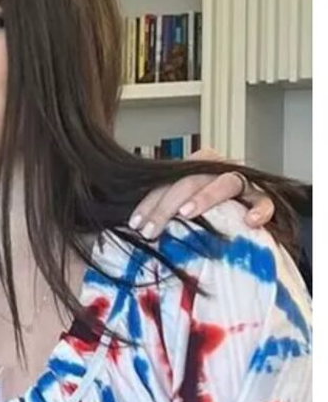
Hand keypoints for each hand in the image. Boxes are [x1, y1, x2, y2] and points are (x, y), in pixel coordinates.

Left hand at [127, 146, 275, 238]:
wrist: (252, 214)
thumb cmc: (213, 215)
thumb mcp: (185, 209)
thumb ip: (167, 212)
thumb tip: (137, 231)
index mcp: (194, 171)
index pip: (166, 183)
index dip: (149, 203)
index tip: (136, 223)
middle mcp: (216, 172)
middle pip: (189, 181)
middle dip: (166, 205)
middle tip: (151, 230)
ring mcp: (242, 183)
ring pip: (225, 183)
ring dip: (204, 197)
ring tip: (186, 213)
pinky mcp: (264, 198)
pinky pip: (263, 201)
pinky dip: (259, 209)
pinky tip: (250, 222)